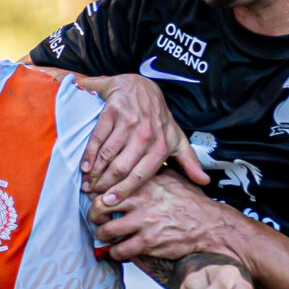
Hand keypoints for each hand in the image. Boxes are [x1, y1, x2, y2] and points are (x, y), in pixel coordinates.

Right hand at [83, 74, 208, 198]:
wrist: (142, 85)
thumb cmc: (159, 118)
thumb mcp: (177, 138)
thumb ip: (189, 162)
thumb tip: (205, 182)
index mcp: (160, 145)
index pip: (141, 174)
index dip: (124, 190)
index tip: (110, 202)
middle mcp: (145, 135)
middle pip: (122, 168)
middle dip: (106, 186)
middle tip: (94, 198)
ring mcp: (128, 122)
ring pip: (108, 155)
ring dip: (95, 173)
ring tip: (86, 186)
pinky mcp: (112, 112)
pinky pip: (98, 138)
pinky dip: (89, 154)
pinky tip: (84, 167)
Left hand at [93, 171, 228, 266]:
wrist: (210, 225)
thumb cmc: (192, 203)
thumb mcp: (173, 178)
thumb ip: (152, 173)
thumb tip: (138, 167)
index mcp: (144, 183)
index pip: (109, 185)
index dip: (98, 194)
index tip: (97, 199)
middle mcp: (140, 201)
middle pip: (100, 207)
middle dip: (94, 215)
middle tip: (96, 219)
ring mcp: (143, 223)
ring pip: (106, 231)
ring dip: (102, 236)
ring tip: (105, 236)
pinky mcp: (148, 243)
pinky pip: (120, 250)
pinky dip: (115, 252)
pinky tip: (118, 250)